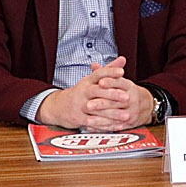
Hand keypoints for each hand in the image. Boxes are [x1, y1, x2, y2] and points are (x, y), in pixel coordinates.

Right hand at [36, 57, 153, 130]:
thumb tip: (123, 59)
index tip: (122, 72)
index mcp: (87, 81)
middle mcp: (83, 92)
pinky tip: (117, 126)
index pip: (98, 74)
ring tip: (126, 115)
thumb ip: (108, 70)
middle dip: (113, 95)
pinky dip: (106, 125)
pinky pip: (94, 123)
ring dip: (113, 114)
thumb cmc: (81, 92)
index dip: (110, 72)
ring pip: (97, 109)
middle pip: (98, 92)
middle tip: (127, 97)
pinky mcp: (78, 118)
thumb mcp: (92, 80)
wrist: (58, 107)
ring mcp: (80, 106)